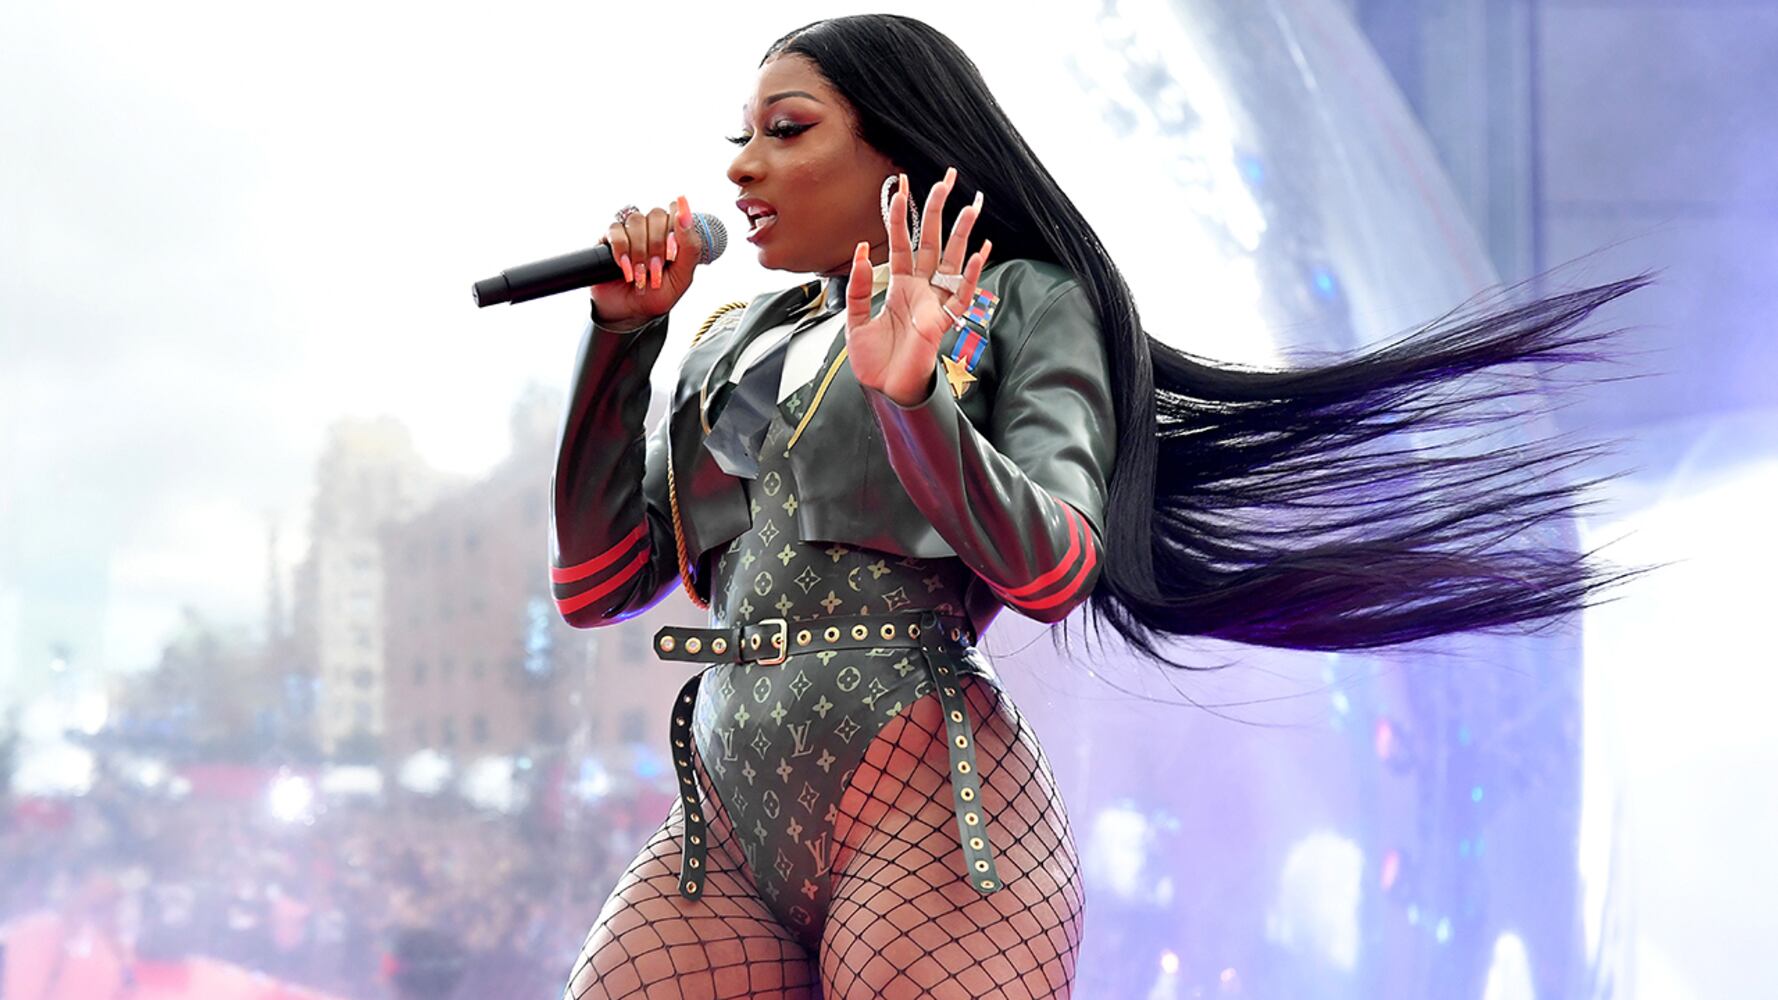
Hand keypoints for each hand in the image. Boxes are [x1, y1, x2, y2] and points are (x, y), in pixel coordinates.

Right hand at [589, 195, 704, 330]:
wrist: (629, 313)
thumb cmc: (657, 295)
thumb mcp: (682, 277)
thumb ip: (690, 246)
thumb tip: (686, 214)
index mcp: (674, 234)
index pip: (676, 210)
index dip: (675, 228)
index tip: (672, 255)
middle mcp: (652, 229)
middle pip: (656, 215)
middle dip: (656, 247)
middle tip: (655, 271)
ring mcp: (631, 231)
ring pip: (636, 220)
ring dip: (640, 251)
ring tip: (639, 274)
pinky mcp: (610, 238)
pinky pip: (615, 230)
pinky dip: (621, 250)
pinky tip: (624, 268)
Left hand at [845, 167, 992, 404]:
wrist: (884, 390)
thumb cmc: (874, 360)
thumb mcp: (855, 319)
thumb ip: (858, 286)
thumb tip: (861, 252)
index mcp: (900, 286)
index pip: (903, 243)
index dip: (902, 216)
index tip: (903, 186)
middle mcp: (920, 290)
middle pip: (932, 242)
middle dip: (939, 211)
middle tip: (947, 179)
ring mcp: (934, 304)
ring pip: (951, 261)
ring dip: (961, 234)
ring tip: (972, 205)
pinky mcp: (942, 323)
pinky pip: (960, 296)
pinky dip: (969, 275)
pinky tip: (978, 253)